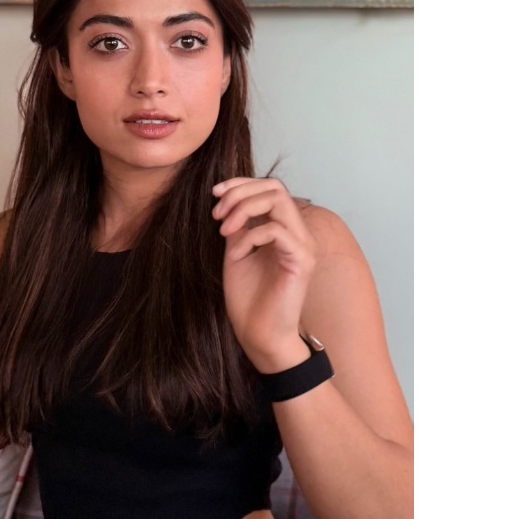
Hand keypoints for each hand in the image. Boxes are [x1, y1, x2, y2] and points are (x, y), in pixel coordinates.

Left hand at [211, 177, 317, 371]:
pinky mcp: (301, 262)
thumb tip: (229, 202)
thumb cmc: (249, 300)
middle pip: (275, 187)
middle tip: (217, 214)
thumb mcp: (237, 253)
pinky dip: (249, 237)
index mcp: (283, 229)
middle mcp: (297, 233)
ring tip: (224, 230)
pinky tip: (236, 256)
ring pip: (279, 200)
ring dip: (244, 209)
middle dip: (240, 193)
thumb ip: (238, 228)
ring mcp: (302, 246)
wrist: (259, 335)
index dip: (241, 183)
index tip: (215, 193)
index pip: (270, 187)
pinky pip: (276, 231)